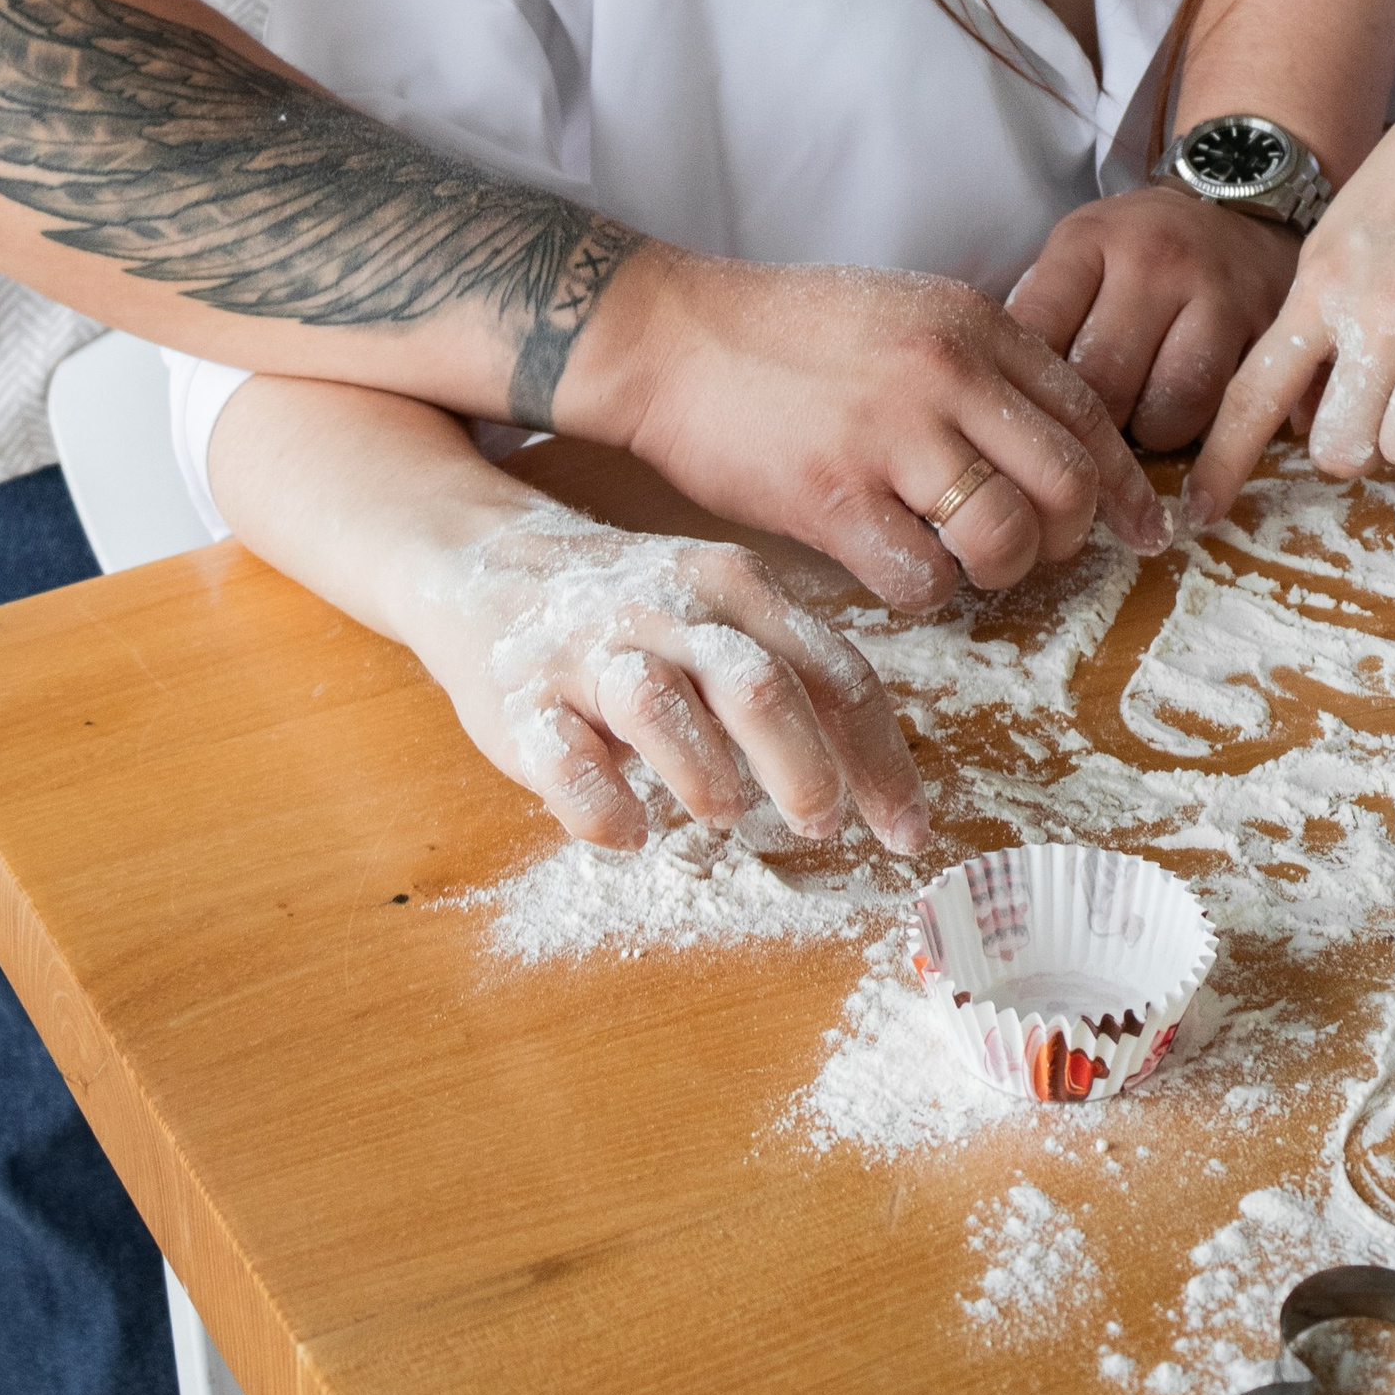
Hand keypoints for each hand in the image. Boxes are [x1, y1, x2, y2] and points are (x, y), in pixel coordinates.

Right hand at [395, 505, 931, 855]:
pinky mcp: (522, 700)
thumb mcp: (722, 615)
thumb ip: (793, 679)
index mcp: (736, 589)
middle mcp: (670, 611)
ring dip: (706, 777)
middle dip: (803, 769)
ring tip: (725, 813)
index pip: (833, 674)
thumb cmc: (634, 611)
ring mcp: (591, 652)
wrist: (485, 560)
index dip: (880, 761)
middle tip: (819, 825)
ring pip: (660, 708)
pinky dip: (604, 808)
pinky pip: (566, 761)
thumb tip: (875, 779)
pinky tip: (630, 832)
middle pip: (758, 687)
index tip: (909, 834)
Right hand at [558, 250, 1169, 609]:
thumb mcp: (903, 310)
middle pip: (1067, 484)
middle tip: (1033, 555)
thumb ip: (977, 362)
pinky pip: (924, 579)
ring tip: (965, 566)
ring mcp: (890, 436)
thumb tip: (1048, 435)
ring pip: (1007, 538)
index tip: (1140, 531)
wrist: (671, 336)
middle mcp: (946, 374)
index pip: (1088, 412)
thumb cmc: (784, 330)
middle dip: (1066, 539)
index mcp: (972, 324)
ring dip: (1001, 574)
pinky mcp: (833, 498)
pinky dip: (928, 595)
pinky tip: (903, 575)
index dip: (1122, 486)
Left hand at [1006, 186, 1298, 448]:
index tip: (1031, 409)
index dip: (1026, 389)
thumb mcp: (1081, 252)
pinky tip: (1195, 433)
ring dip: (1151, 434)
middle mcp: (1155, 260)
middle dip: (1090, 425)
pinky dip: (1208, 441)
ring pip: (1170, 410)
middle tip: (1089, 429)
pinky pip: (1230, 415)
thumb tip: (999, 397)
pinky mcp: (1270, 330)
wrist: (1239, 205)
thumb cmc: (1141, 246)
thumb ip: (1044, 312)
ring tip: (1145, 416)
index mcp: (1091, 240)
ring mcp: (1219, 294)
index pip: (1037, 332)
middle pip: (1102, 383)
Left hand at [1184, 65, 1394, 515]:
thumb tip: (1299, 414)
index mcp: (1318, 287)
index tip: (1196, 514)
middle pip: (1341, 452)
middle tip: (1382, 399)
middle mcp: (1376, 313)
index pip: (1251, 394)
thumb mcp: (1336, 241)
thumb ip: (1314, 321)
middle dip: (1358, 442)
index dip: (1221, 465)